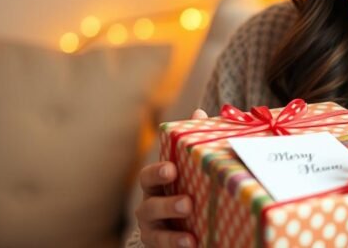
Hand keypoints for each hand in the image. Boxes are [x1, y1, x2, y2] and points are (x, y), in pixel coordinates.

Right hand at [135, 109, 208, 246]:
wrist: (186, 223)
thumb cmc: (188, 186)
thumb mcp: (191, 168)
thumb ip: (192, 144)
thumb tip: (198, 112)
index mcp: (158, 183)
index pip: (149, 176)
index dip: (158, 172)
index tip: (172, 169)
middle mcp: (150, 206)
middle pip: (150, 205)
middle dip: (167, 205)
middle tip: (188, 203)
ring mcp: (153, 229)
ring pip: (154, 231)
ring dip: (171, 234)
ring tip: (189, 236)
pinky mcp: (160, 245)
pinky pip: (163, 247)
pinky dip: (175, 246)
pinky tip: (191, 244)